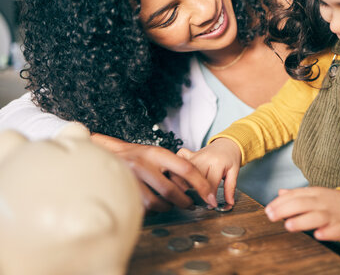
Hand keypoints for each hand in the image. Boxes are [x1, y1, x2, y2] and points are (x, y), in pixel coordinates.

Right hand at [91, 133, 216, 211]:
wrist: (104, 154)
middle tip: (191, 205)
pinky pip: (142, 209)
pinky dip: (152, 211)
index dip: (201, 184)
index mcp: (155, 153)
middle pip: (171, 190)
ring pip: (157, 203)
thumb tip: (198, 185)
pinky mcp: (121, 191)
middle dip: (185, 202)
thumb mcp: (155, 154)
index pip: (185, 168)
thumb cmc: (136, 156)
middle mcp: (142, 164)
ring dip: (167, 208)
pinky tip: (153, 205)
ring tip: (170, 205)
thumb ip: (173, 166)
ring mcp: (130, 179)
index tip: (210, 195)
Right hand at [178, 138, 241, 204]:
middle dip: (195, 192)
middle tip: (198, 202)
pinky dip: (176, 168)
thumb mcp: (234, 172)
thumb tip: (229, 202)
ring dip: (183, 183)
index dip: (210, 196)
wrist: (226, 144)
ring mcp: (194, 155)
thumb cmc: (230, 158)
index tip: (211, 204)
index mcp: (217, 163)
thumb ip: (230, 188)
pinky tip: (179, 177)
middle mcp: (204, 158)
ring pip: (183, 171)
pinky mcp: (188, 154)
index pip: (210, 183)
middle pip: (194, 178)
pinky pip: (178, 160)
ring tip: (187, 194)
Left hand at [265, 187, 339, 240]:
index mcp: (313, 193)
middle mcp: (321, 202)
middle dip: (285, 209)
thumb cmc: (327, 203)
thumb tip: (280, 192)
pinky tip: (317, 235)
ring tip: (288, 225)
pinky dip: (326, 232)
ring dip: (301, 221)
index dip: (280, 202)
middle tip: (271, 216)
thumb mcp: (312, 195)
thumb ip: (296, 194)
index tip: (268, 209)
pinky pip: (334, 229)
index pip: (295, 195)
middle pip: (302, 203)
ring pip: (316, 216)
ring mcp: (331, 214)